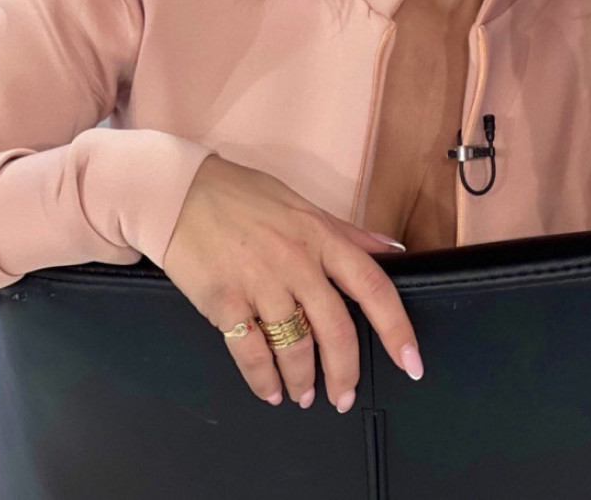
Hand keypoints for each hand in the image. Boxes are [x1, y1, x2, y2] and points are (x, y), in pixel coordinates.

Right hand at [162, 153, 420, 411]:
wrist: (179, 192)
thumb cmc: (242, 195)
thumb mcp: (301, 205)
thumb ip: (347, 233)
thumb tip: (391, 250)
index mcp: (320, 235)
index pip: (373, 285)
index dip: (397, 328)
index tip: (411, 361)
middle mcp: (296, 261)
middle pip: (336, 329)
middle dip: (345, 372)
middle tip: (344, 397)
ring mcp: (260, 283)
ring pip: (296, 348)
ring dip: (304, 381)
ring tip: (304, 395)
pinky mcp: (225, 301)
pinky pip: (251, 354)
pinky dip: (264, 380)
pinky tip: (271, 390)